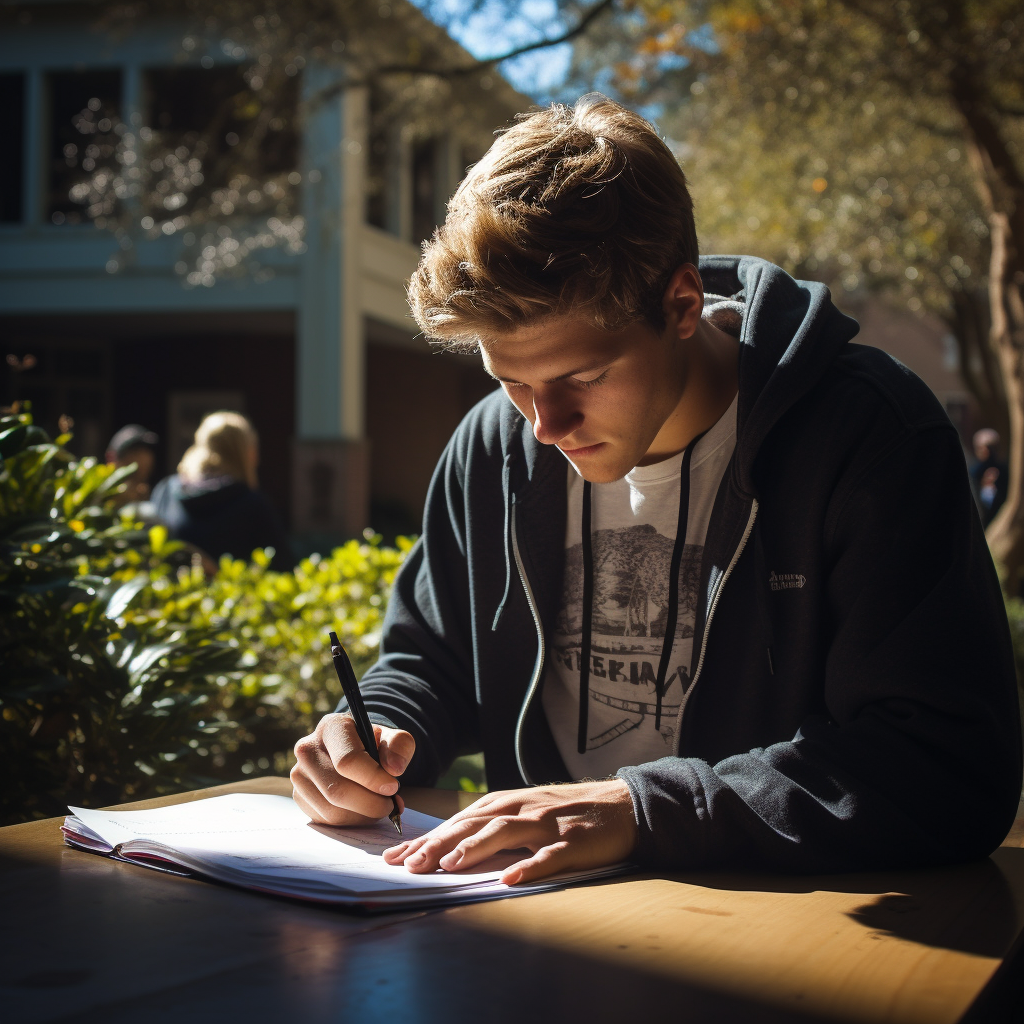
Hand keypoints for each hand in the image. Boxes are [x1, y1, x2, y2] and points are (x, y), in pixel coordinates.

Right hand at [290, 712, 414, 825]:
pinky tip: (362, 809)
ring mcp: (299, 775)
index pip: (347, 760)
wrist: (355, 751)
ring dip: (362, 815)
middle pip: (337, 789)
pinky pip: (326, 819)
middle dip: (370, 803)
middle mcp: (308, 750)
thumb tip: (394, 768)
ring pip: (332, 809)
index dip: (372, 778)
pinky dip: (350, 821)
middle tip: (391, 804)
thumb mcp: (394, 738)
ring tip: (378, 805)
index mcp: (331, 728)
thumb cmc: (375, 744)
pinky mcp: (299, 796)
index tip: (393, 787)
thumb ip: (400, 746)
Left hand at [382, 779, 636, 884]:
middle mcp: (523, 808)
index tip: (395, 856)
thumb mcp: (525, 810)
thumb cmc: (567, 811)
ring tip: (448, 866)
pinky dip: (530, 866)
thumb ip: (492, 824)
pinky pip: (550, 856)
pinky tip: (511, 879)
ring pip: (506, 833)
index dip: (427, 837)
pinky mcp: (574, 843)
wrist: (623, 806)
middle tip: (408, 864)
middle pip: (474, 824)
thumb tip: (447, 844)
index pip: (459, 820)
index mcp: (508, 802)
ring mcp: (548, 824)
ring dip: (475, 849)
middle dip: (439, 843)